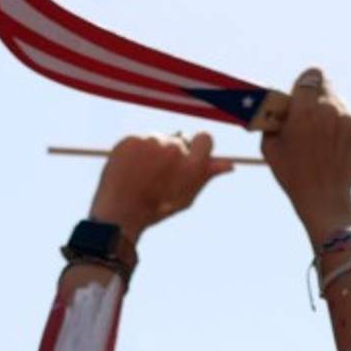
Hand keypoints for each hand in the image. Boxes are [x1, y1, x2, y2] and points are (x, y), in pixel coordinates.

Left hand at [89, 132, 232, 241]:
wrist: (120, 212)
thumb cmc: (158, 208)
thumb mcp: (187, 196)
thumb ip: (208, 175)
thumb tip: (229, 164)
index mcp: (192, 164)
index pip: (205, 138)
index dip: (198, 147)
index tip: (188, 158)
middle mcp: (174, 148)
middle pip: (178, 140)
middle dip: (172, 154)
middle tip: (159, 176)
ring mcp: (151, 141)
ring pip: (157, 139)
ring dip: (152, 152)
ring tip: (142, 175)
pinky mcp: (131, 139)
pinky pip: (138, 140)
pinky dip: (135, 152)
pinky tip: (130, 170)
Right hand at [260, 68, 350, 246]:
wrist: (323, 200)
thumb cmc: (292, 174)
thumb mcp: (270, 147)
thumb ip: (272, 120)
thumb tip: (274, 107)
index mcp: (305, 109)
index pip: (311, 75)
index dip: (305, 84)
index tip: (302, 94)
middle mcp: (330, 110)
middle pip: (326, 88)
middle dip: (317, 99)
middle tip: (309, 116)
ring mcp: (349, 121)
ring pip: (339, 104)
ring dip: (330, 114)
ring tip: (320, 137)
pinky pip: (350, 121)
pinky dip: (342, 130)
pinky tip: (332, 148)